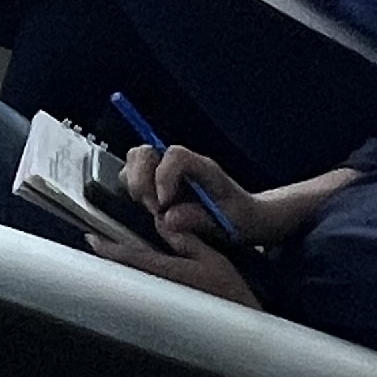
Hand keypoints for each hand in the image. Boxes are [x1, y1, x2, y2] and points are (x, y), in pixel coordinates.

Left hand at [83, 214, 264, 305]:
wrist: (240, 324)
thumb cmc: (229, 292)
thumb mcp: (211, 258)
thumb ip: (185, 239)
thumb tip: (162, 221)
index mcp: (167, 273)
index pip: (128, 257)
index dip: (107, 247)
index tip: (91, 238)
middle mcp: (157, 288)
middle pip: (123, 270)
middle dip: (109, 257)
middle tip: (96, 243)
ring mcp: (158, 300)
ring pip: (130, 280)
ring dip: (119, 266)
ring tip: (109, 253)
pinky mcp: (164, 308)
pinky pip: (141, 288)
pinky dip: (132, 276)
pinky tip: (133, 270)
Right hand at [123, 141, 300, 252]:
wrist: (244, 217)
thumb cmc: (239, 218)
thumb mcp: (228, 224)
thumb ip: (198, 219)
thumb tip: (167, 218)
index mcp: (203, 167)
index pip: (174, 156)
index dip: (163, 177)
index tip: (163, 205)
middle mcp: (181, 163)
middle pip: (144, 152)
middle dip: (140, 182)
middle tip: (154, 209)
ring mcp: (166, 168)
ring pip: (134, 160)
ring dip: (134, 185)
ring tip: (151, 209)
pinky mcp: (155, 180)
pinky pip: (132, 175)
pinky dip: (133, 190)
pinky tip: (148, 208)